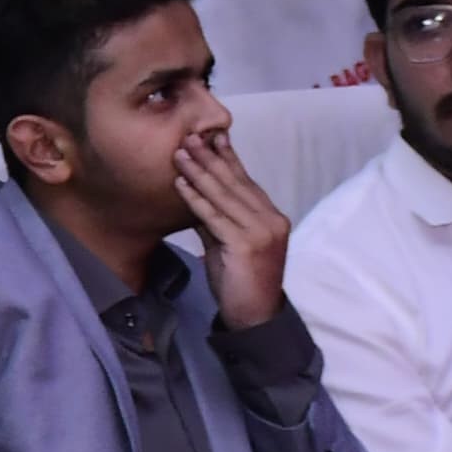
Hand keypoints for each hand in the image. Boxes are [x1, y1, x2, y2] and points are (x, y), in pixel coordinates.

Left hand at [175, 128, 292, 328]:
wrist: (254, 315)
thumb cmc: (240, 280)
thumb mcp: (227, 243)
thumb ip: (216, 219)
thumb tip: (195, 194)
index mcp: (271, 216)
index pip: (246, 181)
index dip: (228, 158)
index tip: (212, 136)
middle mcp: (271, 219)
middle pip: (235, 183)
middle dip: (210, 158)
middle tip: (189, 136)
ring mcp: (262, 231)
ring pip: (224, 195)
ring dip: (199, 172)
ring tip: (180, 153)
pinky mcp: (247, 244)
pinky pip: (215, 217)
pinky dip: (196, 199)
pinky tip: (181, 184)